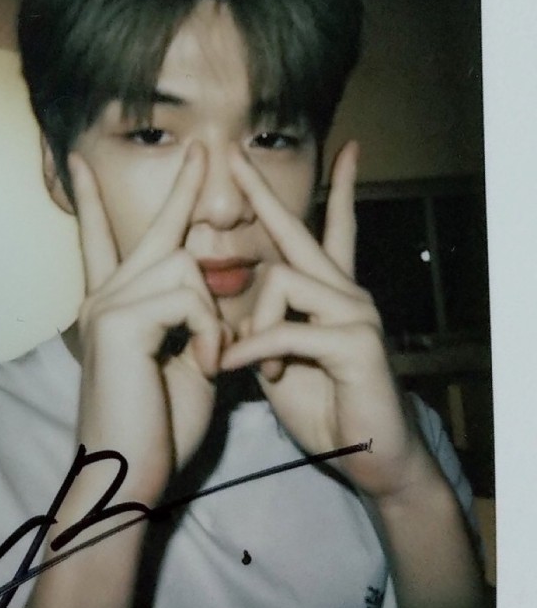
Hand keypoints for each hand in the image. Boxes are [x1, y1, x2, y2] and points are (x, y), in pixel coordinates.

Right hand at [71, 143, 228, 502]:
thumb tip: (207, 292)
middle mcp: (103, 296)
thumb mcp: (184, 363)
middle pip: (154, 231)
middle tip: (201, 147)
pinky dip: (208, 332)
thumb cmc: (158, 426)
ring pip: (184, 266)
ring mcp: (106, 305)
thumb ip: (189, 322)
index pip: (101, 242)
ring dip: (212, 313)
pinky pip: (186, 298)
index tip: (83, 163)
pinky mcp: (118, 321)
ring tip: (214, 359)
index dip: (96, 202)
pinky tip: (206, 366)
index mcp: (115, 307)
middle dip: (180, 189)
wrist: (129, 475)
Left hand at [220, 142, 430, 499]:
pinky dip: (255, 349)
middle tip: (233, 155)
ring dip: (253, 324)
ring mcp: (354, 313)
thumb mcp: (281, 363)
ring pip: (283, 282)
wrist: (372, 456)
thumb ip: (263, 332)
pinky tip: (236, 367)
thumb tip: (234, 319)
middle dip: (263, 194)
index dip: (332, 191)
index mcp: (330, 294)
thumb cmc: (324, 406)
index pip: (328, 230)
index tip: (341, 151)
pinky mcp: (355, 343)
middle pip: (300, 232)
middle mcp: (346, 292)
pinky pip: (288, 331)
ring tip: (242, 362)